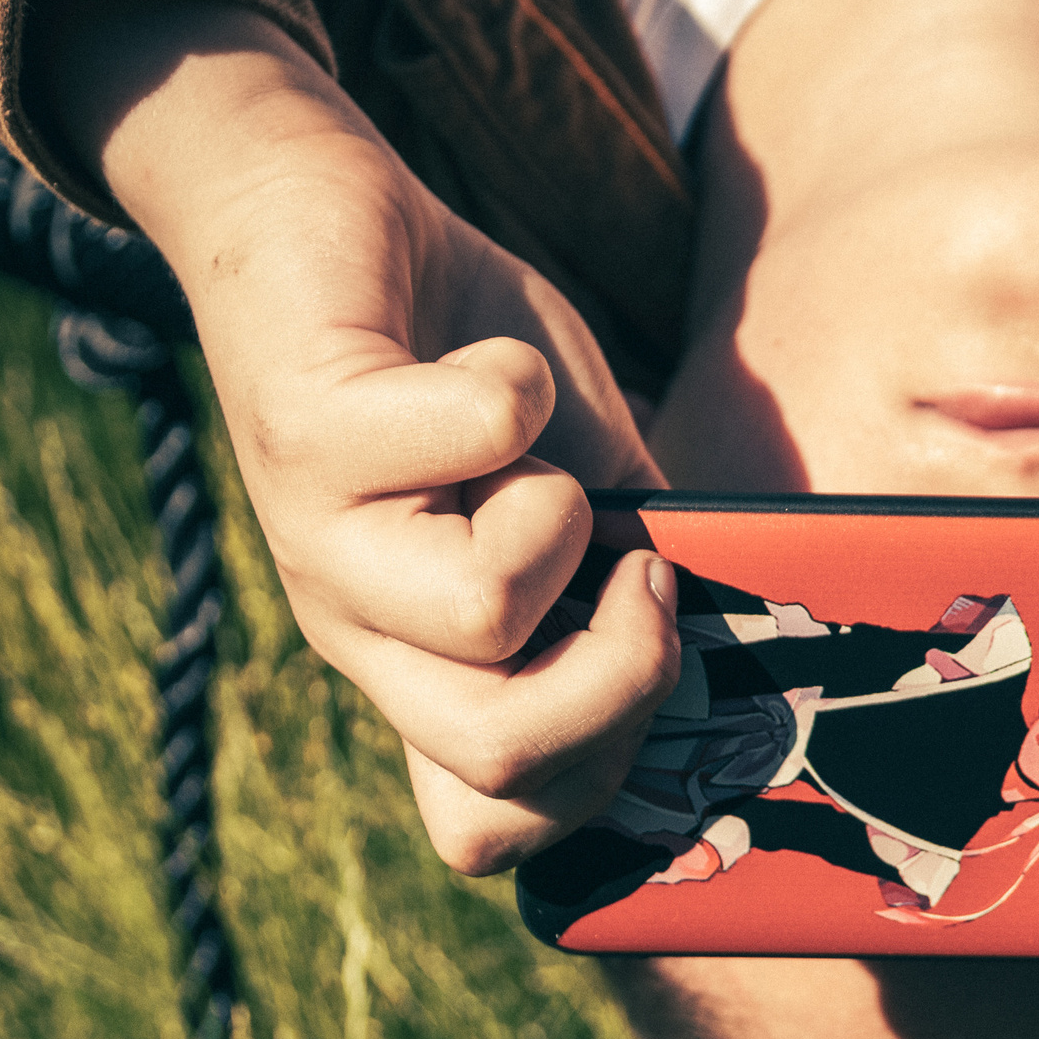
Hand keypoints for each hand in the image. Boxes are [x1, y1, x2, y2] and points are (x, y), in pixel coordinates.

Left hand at [35, 0, 678, 870]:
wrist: (316, 207)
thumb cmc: (462, 348)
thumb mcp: (583, 473)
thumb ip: (640, 556)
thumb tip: (732, 612)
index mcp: (418, 660)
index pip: (481, 830)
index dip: (596, 776)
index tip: (645, 640)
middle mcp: (356, 627)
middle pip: (497, 756)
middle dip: (623, 667)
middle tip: (632, 564)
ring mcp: (319, 540)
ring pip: (485, 613)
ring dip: (560, 507)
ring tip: (527, 445)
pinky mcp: (306, 430)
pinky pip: (477, 438)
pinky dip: (524, 379)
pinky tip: (488, 357)